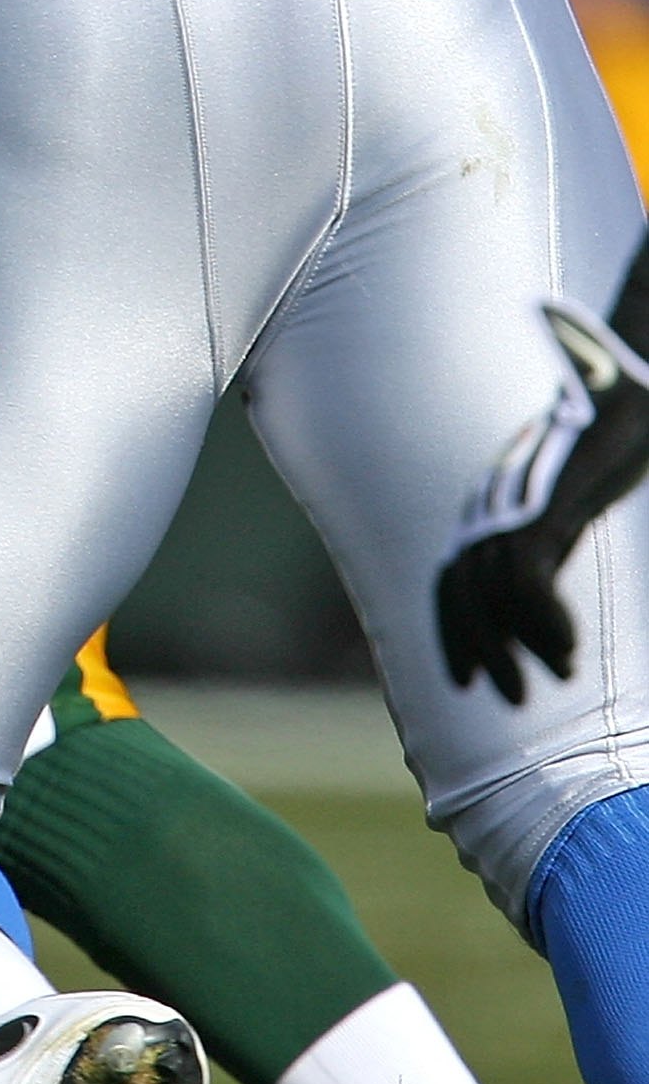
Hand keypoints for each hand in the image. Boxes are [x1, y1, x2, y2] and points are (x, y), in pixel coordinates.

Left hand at [436, 302, 648, 702]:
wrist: (630, 387)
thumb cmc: (607, 437)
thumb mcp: (571, 498)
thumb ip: (551, 539)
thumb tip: (539, 591)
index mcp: (495, 507)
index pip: (453, 578)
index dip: (453, 630)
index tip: (465, 680)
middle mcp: (494, 506)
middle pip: (463, 591)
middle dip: (477, 648)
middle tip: (509, 697)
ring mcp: (517, 503)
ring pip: (493, 592)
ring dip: (521, 643)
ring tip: (559, 675)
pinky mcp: (545, 504)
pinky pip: (526, 575)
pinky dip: (540, 618)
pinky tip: (568, 646)